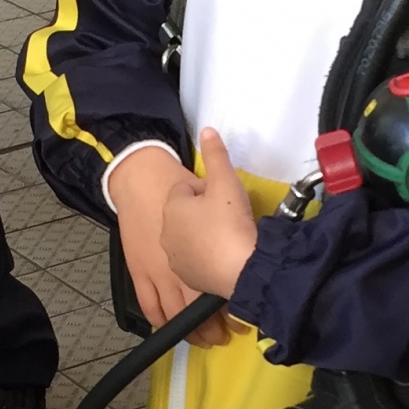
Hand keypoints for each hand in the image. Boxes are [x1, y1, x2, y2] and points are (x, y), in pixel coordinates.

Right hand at [109, 145, 229, 345]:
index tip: (247, 305)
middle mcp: (181, 266)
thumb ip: (238, 214)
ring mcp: (159, 272)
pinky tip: (176, 329)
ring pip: (179, 313)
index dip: (236, 295)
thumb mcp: (217, 186)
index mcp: (204, 250)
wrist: (141, 178)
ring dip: (197, 331)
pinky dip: (165, 323)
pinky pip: (152, 308)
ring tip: (213, 339)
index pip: (225, 278)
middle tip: (233, 332)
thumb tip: (251, 226)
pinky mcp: (140, 274)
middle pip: (204, 305)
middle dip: (220, 323)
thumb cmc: (180, 183)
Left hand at [161, 130, 259, 302]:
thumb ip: (216, 154)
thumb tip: (207, 130)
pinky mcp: (190, 278)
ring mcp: (176, 259)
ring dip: (204, 234)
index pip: (186, 188)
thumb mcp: (226, 181)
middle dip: (203, 212)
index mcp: (171, 208)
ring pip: (189, 238)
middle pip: (185, 214)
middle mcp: (166, 234)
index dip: (207, 188)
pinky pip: (196, 260)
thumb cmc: (230, 222)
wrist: (242, 270)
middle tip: (228, 214)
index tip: (225, 195)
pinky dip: (207, 256)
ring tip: (228, 235)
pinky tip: (225, 255)